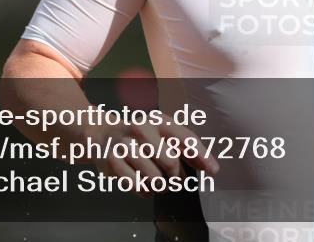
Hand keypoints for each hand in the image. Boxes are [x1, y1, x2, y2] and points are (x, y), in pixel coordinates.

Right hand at [88, 121, 219, 197]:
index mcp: (158, 121)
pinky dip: (146, 191)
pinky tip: (144, 184)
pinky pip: (138, 188)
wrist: (102, 134)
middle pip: (171, 162)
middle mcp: (141, 130)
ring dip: (161, 186)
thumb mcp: (161, 132)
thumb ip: (184, 147)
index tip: (212, 171)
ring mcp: (125, 146)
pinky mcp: (112, 163)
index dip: (201, 155)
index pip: (184, 138)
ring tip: (159, 183)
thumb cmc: (139, 136)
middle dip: (177, 176)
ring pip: (154, 178)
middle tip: (176, 180)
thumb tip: (210, 167)